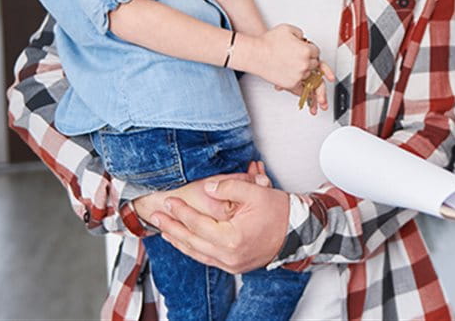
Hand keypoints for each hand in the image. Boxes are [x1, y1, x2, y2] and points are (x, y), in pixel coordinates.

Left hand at [139, 162, 292, 273]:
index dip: (181, 212)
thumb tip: (207, 188)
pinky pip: (206, 259)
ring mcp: (231, 264)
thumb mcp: (256, 192)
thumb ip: (229, 187)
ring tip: (164, 229)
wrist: (298, 232)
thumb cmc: (280, 214)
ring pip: (196, 253)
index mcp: (233, 238)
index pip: (198, 224)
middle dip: (171, 227)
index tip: (168, 202)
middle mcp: (229, 255)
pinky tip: (184, 242)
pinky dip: (192, 249)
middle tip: (156, 216)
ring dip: (178, 240)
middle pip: (191, 241)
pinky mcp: (234, 266)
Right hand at [245, 24, 333, 110]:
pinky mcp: (291, 84)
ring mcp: (298, 75)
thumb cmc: (268, 42)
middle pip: (314, 63)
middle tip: (297, 57)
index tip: (306, 50)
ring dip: (303, 70)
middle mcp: (304, 64)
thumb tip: (303, 39)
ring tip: (292, 65)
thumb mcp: (287, 29)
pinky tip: (295, 78)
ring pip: (308, 74)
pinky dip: (299, 82)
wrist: (255, 54)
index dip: (310, 50)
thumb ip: (300, 33)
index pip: (316, 52)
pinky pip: (302, 87)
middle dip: (308, 60)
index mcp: (306, 50)